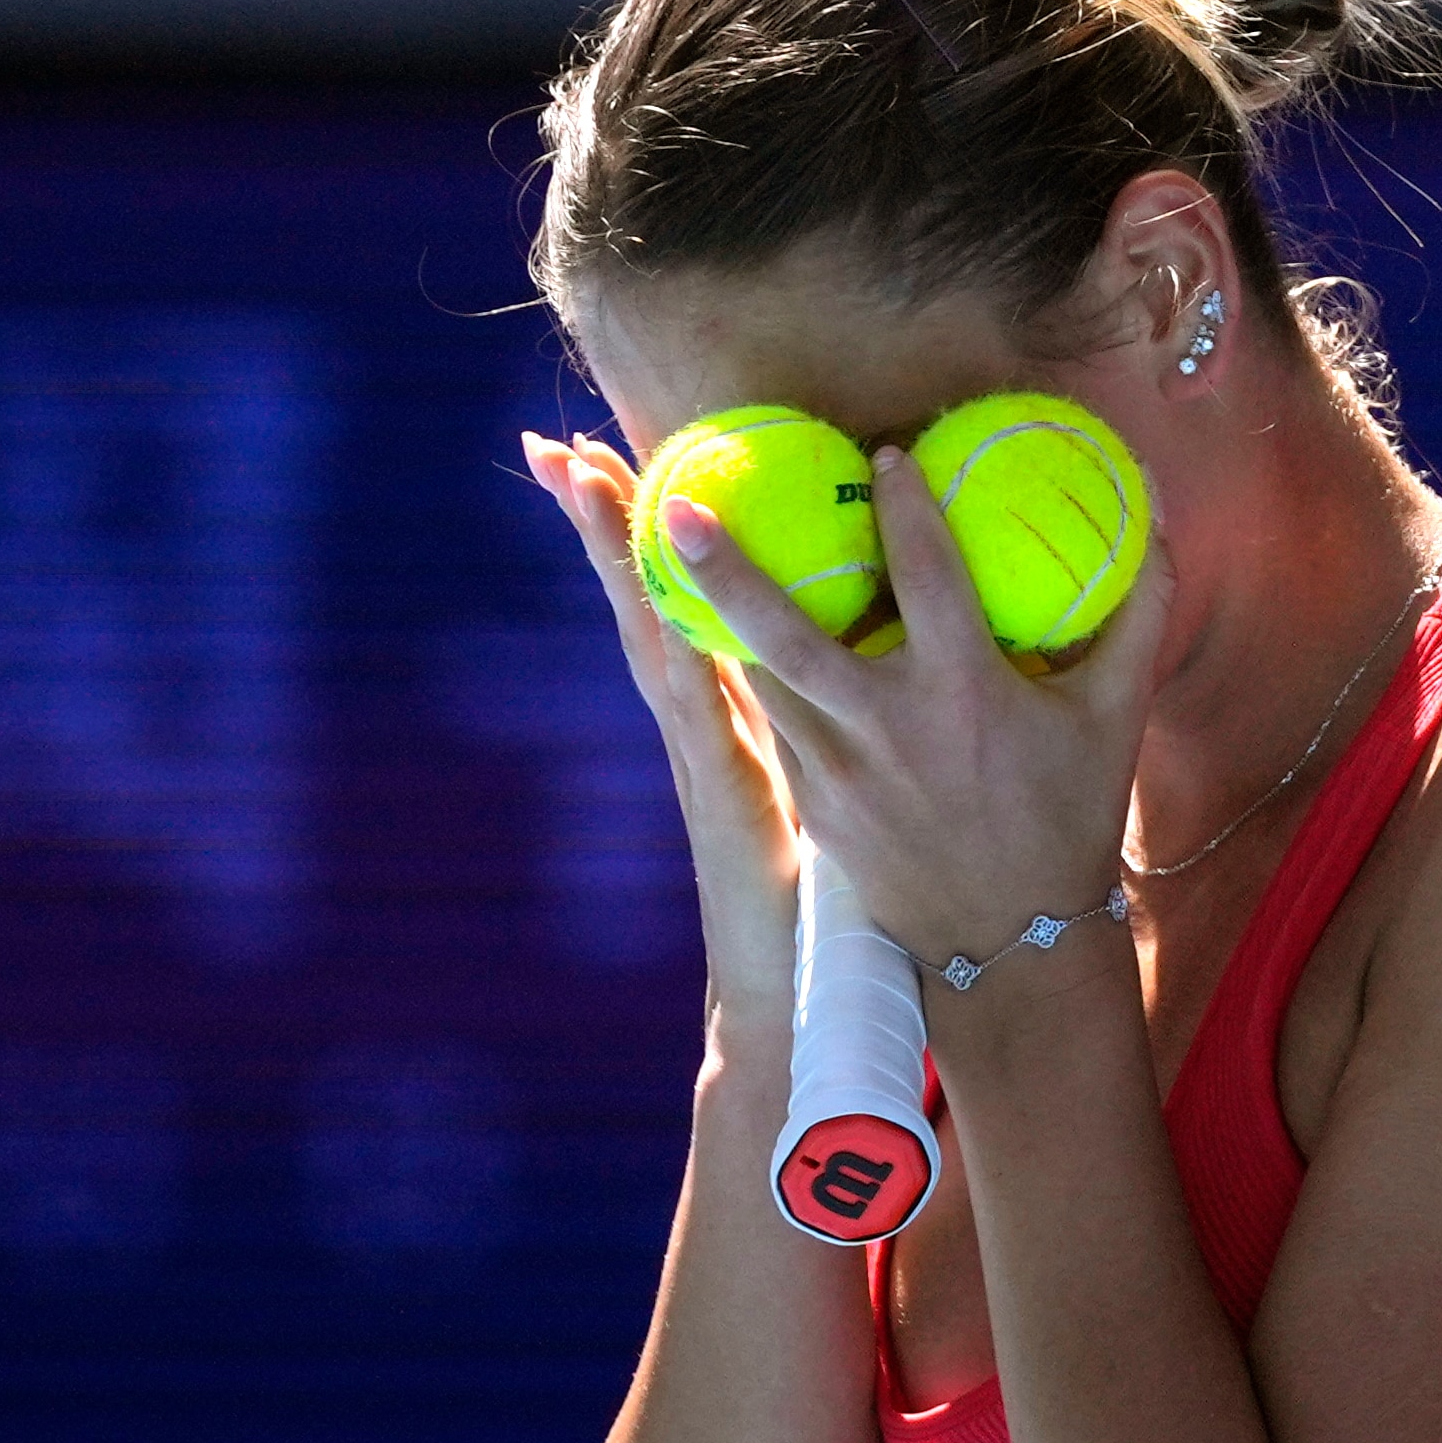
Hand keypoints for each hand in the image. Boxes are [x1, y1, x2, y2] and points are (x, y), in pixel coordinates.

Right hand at [522, 431, 805, 1005]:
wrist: (802, 998)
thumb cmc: (838, 893)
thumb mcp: (839, 784)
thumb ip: (847, 715)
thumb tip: (887, 646)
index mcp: (729, 711)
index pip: (683, 600)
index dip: (648, 531)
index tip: (618, 454)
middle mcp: (702, 725)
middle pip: (643, 602)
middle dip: (599, 524)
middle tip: (555, 444)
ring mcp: (704, 760)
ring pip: (651, 639)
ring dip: (615, 561)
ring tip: (580, 483)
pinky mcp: (725, 800)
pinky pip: (697, 711)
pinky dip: (673, 652)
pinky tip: (657, 598)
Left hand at [658, 444, 1173, 979]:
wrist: (1011, 941)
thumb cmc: (1069, 817)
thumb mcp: (1116, 716)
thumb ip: (1139, 612)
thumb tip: (1155, 517)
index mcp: (966, 692)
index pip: (926, 574)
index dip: (903, 504)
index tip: (883, 453)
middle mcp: (888, 727)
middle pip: (786, 634)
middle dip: (725, 570)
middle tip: (677, 509)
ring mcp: (840, 772)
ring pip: (760, 680)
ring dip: (717, 619)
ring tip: (675, 557)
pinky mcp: (816, 805)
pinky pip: (775, 723)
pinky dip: (752, 675)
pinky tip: (723, 635)